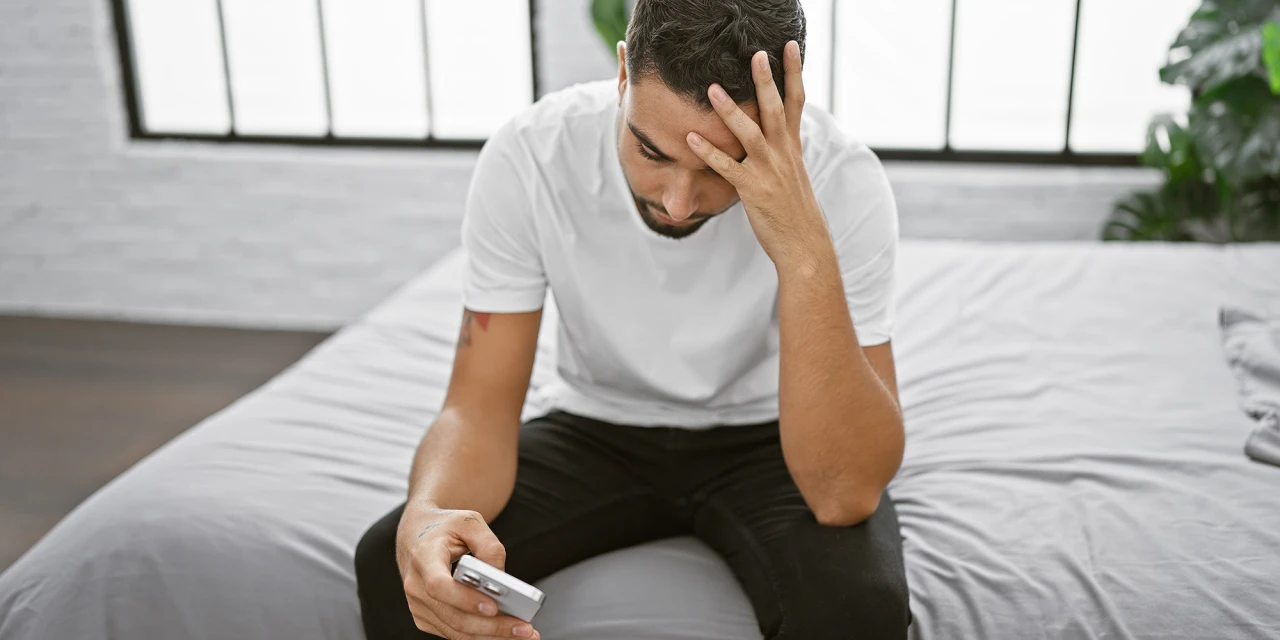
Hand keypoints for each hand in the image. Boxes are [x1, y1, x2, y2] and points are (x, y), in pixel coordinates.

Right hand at [396, 505, 540, 639]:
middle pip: (454, 617)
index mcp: (424, 558)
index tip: (494, 606)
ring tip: (523, 633)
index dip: (466, 599)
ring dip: (491, 636)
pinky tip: (505, 632)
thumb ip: (489, 545)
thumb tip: (501, 579)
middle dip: (492, 626)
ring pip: (456, 631)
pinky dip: (482, 636)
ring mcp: (419, 606)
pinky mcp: (426, 618)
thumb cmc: (445, 527)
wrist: (415, 535)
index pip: (440, 586)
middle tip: (524, 628)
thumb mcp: (469, 521)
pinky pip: (455, 633)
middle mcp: (416, 586)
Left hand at [685, 41, 828, 267]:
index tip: (790, 47)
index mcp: (792, 148)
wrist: (804, 244)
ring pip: (750, 133)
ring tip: (712, 88)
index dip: (793, 73)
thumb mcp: (794, 175)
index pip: (796, 102)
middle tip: (757, 52)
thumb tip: (775, 135)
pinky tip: (690, 138)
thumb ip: (782, 151)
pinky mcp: (752, 190)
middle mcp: (783, 154)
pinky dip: (708, 152)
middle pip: (775, 109)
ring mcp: (768, 171)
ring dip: (729, 111)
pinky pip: (726, 167)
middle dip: (766, 80)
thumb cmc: (795, 211)